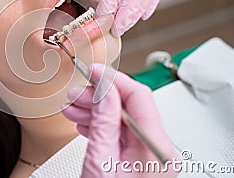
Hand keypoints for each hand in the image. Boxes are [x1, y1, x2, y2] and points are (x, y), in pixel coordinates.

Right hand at [62, 64, 178, 176]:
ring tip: (73, 109)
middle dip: (99, 97)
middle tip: (76, 94)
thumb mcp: (99, 162)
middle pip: (130, 107)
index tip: (93, 71)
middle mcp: (159, 149)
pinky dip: (103, 126)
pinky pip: (123, 134)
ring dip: (97, 111)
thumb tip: (103, 89)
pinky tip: (86, 122)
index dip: (113, 79)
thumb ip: (103, 123)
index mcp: (156, 147)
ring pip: (124, 119)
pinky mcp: (142, 159)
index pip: (139, 96)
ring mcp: (152, 154)